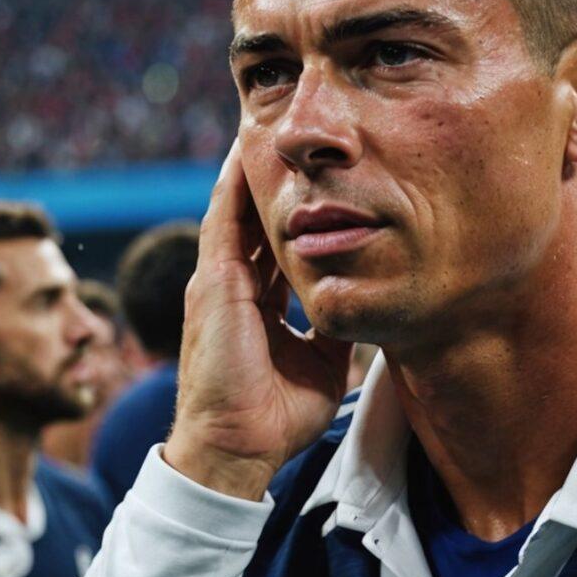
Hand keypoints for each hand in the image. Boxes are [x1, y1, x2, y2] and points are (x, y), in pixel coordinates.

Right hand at [163, 142, 352, 499]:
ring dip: (250, 170)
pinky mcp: (213, 283)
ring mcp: (218, 281)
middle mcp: (232, 284)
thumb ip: (334, 326)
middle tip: (292, 139)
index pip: (271, 243)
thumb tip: (363, 305)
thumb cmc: (276, 413)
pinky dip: (234, 185)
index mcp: (254, 302)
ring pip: (234, 209)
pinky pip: (224, 221)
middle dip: (272, 180)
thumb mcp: (321, 361)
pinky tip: (247, 151)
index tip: (313, 179)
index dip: (290, 211)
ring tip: (268, 129)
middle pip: (252, 217)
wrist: (238, 447)